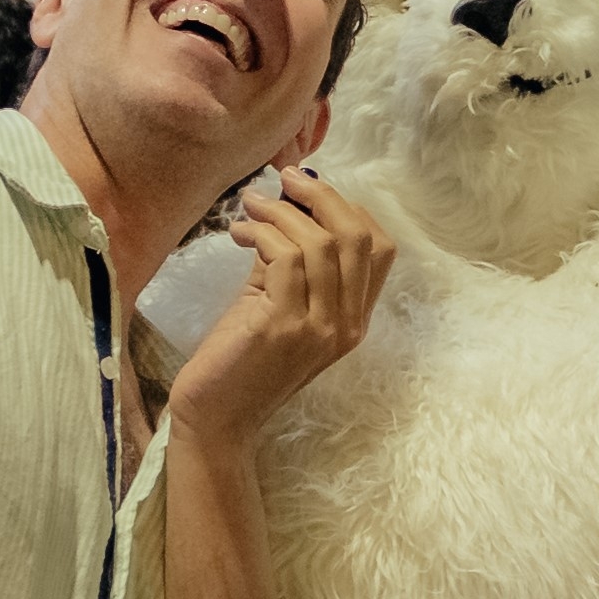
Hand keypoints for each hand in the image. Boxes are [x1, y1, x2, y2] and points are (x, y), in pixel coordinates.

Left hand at [171, 170, 390, 446]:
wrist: (219, 419)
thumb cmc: (242, 361)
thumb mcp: (277, 303)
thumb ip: (291, 261)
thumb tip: (286, 203)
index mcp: (354, 320)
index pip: (379, 249)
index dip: (348, 208)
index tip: (307, 191)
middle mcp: (347, 325)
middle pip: (357, 237)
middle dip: (321, 196)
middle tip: (283, 179)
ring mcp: (320, 328)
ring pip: (320, 243)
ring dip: (281, 212)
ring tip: (250, 206)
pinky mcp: (284, 328)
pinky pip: (285, 258)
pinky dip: (262, 234)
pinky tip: (239, 233)